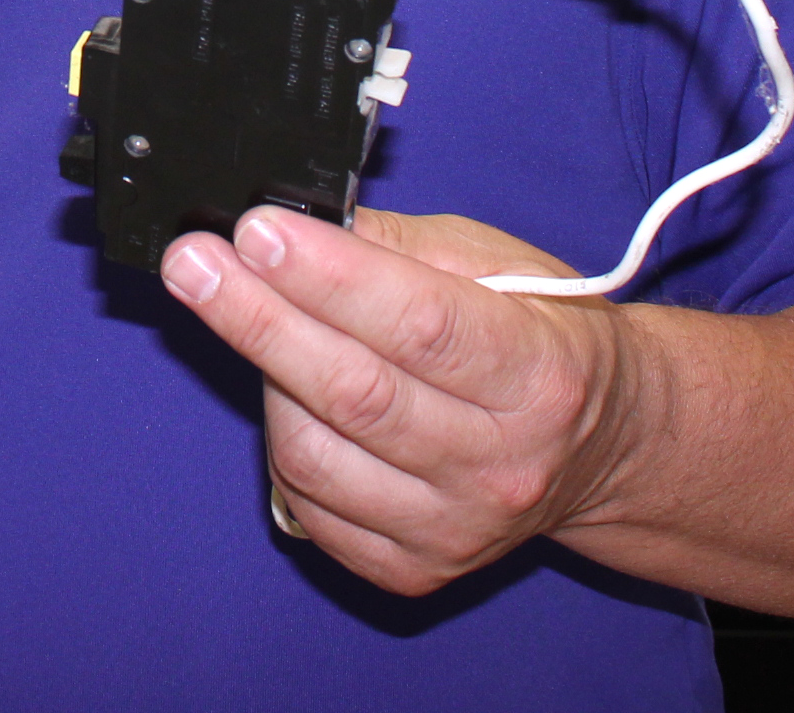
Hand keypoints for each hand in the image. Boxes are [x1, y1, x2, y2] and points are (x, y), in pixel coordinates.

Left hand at [160, 205, 642, 595]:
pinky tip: (290, 397)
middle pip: (353, 392)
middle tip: (192, 264)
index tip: (257, 233)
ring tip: (259, 322)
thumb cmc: (543, 336)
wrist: (601, 447)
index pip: (419, 325)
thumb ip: (397, 245)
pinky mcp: (414, 570)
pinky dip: (282, 444)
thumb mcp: (497, 264)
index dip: (328, 277)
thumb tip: (294, 222)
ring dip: (265, 377)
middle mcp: (502, 465)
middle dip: (257, 318)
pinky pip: (309, 504)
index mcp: (540, 375)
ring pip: (314, 453)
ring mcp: (455, 528)